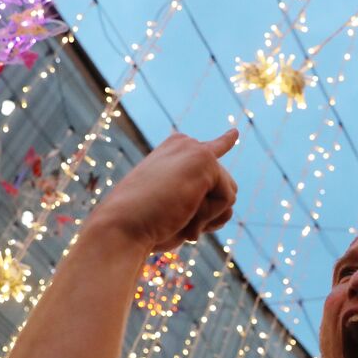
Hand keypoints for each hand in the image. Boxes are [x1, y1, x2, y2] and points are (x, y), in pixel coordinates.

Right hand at [89, 129, 238, 251]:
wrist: (122, 226)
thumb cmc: (142, 223)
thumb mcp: (170, 208)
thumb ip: (198, 199)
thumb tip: (230, 198)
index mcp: (173, 150)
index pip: (212, 149)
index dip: (224, 143)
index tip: (236, 132)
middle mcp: (185, 143)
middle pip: (225, 185)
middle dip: (208, 212)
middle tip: (175, 217)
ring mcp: (195, 149)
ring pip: (229, 192)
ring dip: (209, 216)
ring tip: (177, 214)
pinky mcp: (205, 160)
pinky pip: (228, 198)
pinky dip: (210, 216)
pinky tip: (183, 212)